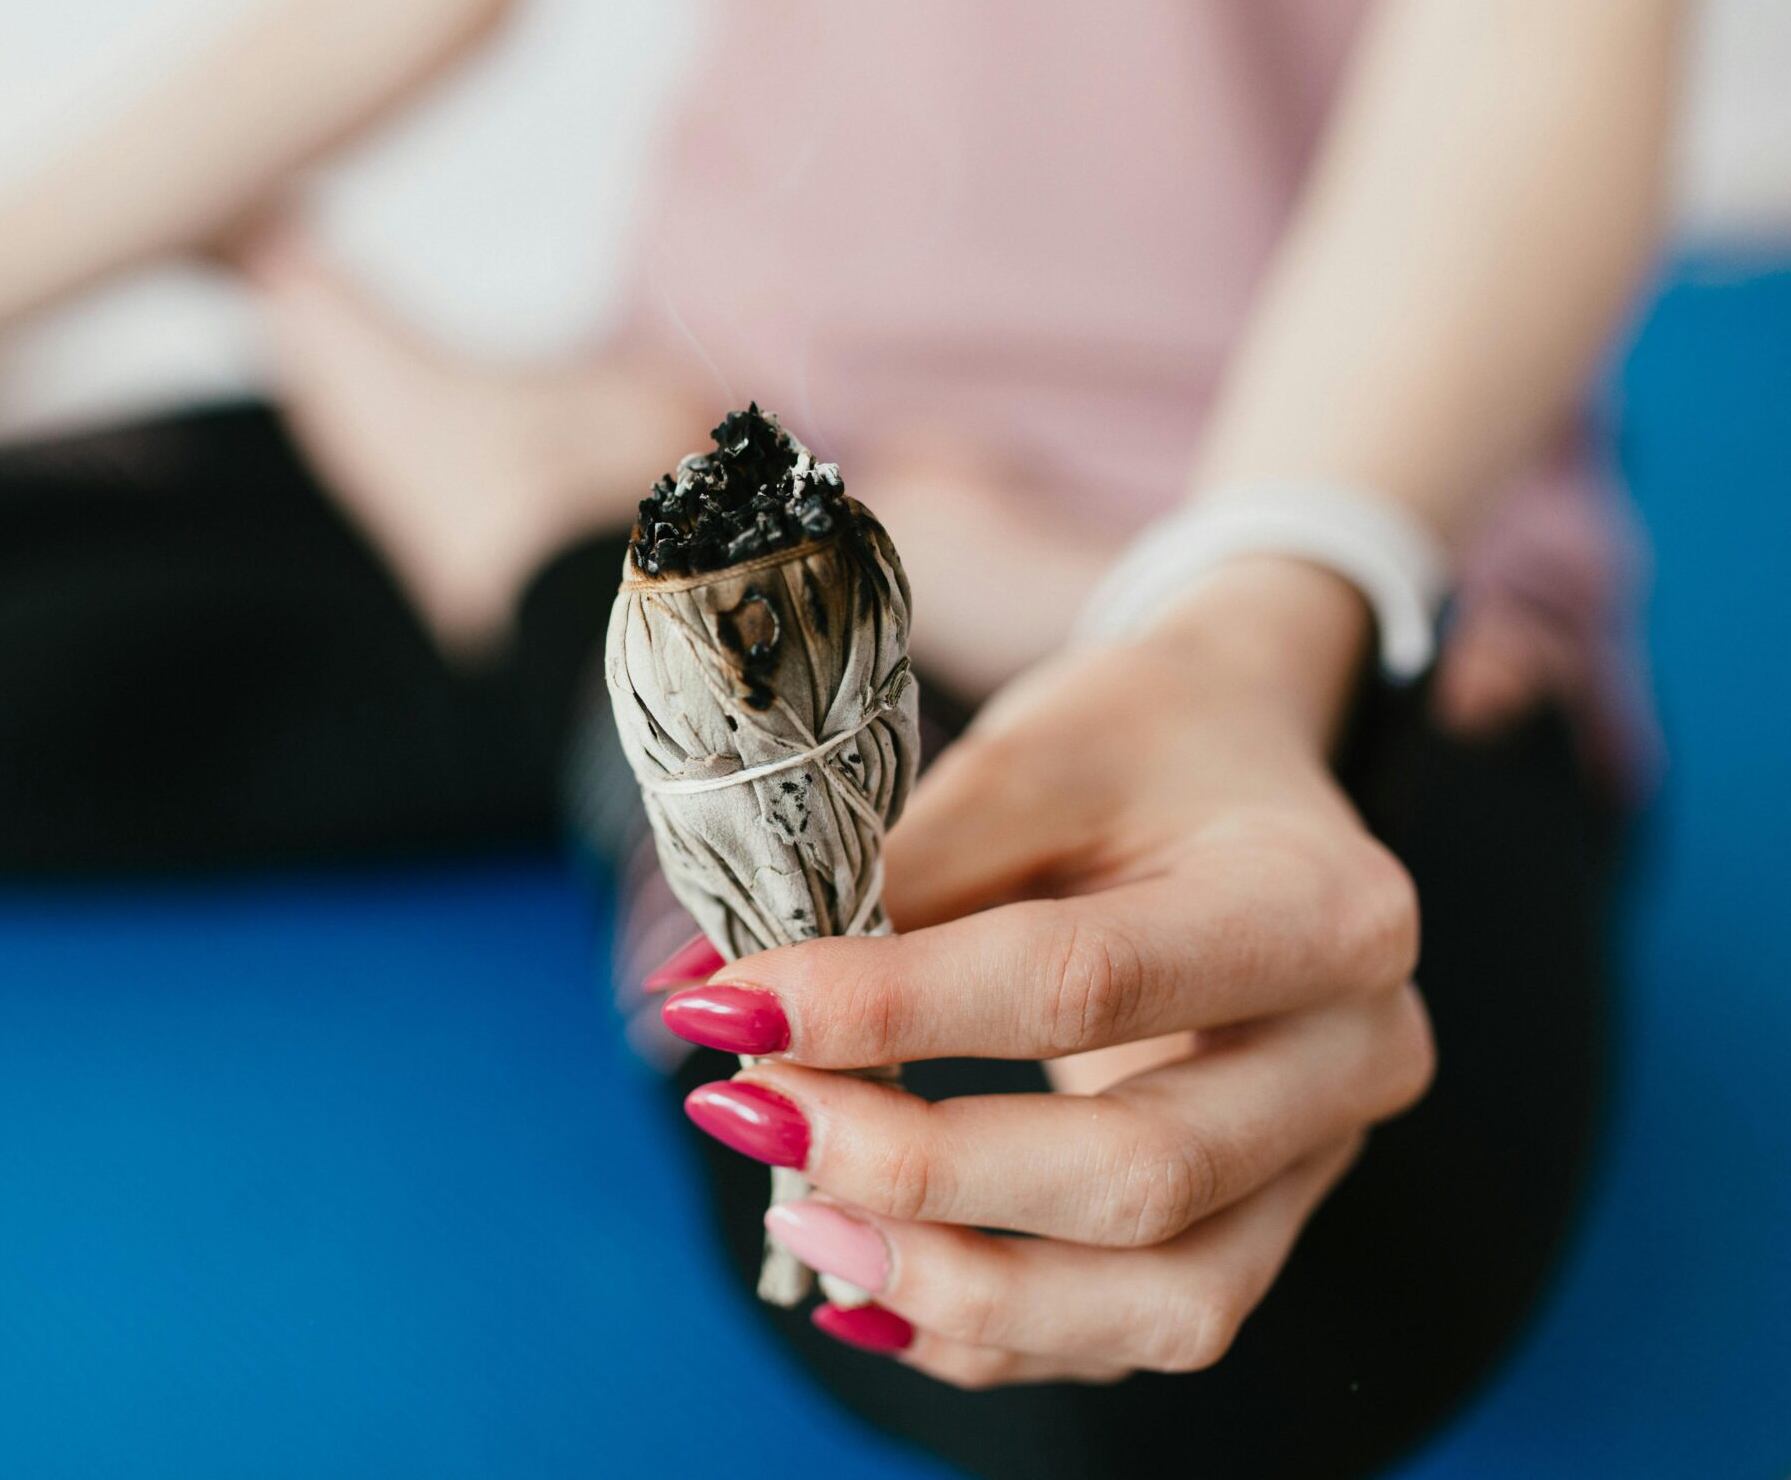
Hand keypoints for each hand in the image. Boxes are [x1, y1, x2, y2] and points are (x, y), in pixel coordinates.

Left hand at [660, 557, 1433, 1386]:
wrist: (1244, 760)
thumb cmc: (1137, 746)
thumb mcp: (1032, 755)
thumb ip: (902, 874)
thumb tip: (722, 992)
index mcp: (1321, 907)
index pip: (1082, 983)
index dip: (890, 1010)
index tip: (731, 1008)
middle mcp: (1355, 1052)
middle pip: (1139, 1175)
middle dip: (916, 1169)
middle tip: (747, 1114)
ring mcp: (1324, 1161)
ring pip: (1163, 1302)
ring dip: (954, 1286)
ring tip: (795, 1221)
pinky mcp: (1265, 1224)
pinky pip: (1135, 1332)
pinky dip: (989, 1333)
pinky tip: (862, 1283)